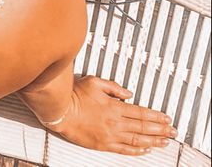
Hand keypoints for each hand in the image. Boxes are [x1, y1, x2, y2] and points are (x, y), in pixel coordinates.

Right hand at [52, 76, 176, 155]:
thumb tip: (128, 93)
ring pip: (137, 140)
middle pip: (143, 128)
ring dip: (153, 141)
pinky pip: (124, 150)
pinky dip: (137, 150)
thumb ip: (113, 87)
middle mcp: (115, 123)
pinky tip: (145, 150)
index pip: (141, 113)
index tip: (167, 118)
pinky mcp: (103, 144)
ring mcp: (110, 135)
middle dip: (160, 130)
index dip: (156, 116)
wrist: (60, 111)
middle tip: (173, 132)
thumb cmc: (74, 95)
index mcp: (114, 107)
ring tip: (164, 142)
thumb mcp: (94, 82)